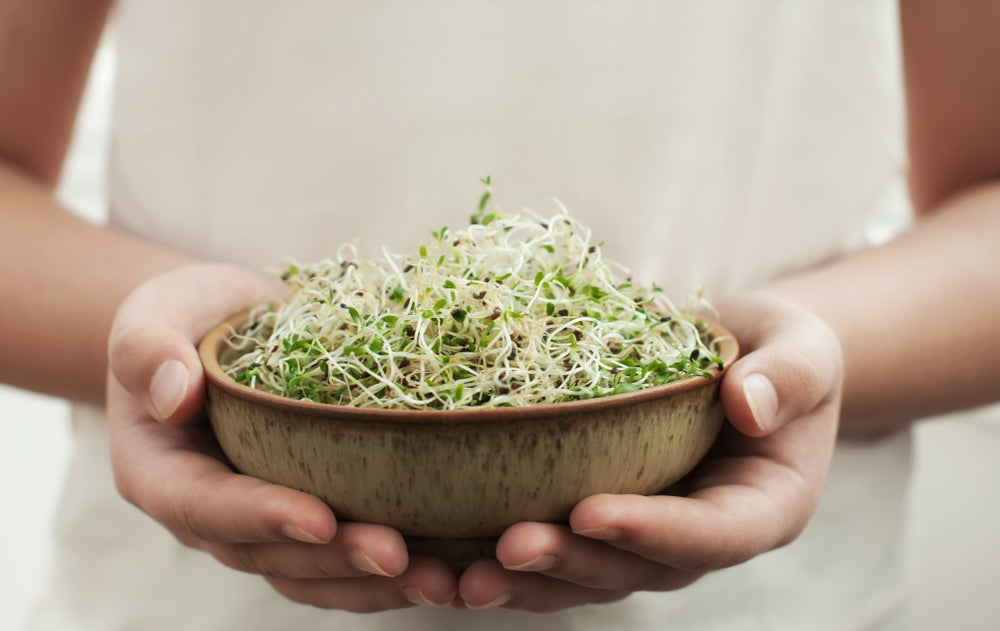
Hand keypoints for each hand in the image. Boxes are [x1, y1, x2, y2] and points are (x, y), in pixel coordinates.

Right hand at [106, 263, 456, 610]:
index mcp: (162, 473)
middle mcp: (211, 514)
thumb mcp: (156, 311)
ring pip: (313, 572)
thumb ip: (148, 346)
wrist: (229, 327)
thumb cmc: (189, 316)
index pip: (204, 506)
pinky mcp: (310, 512)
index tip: (318, 515)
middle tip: (397, 555)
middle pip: (268, 555)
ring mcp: (262, 522)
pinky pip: (344, 556)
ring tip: (438, 581)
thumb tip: (173, 392)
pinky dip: (392, 570)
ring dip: (374, 584)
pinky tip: (449, 568)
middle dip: (334, 560)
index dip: (259, 517)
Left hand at [456, 291, 841, 610]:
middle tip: (509, 548)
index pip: (711, 534)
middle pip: (636, 569)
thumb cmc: (778, 352)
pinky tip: (447, 562)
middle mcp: (701, 537)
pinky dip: (505, 561)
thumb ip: (787, 376)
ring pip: (588, 577)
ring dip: (525, 583)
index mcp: (762, 508)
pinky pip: (561, 550)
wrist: (745, 360)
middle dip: (571, 563)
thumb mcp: (800, 350)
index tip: (589, 511)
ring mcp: (650, 536)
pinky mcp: (608, 520)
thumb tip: (747, 404)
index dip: (652, 530)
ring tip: (458, 581)